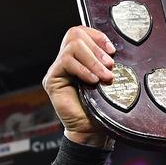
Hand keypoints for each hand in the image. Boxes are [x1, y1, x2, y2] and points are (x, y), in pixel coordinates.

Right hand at [43, 26, 115, 144]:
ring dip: (93, 60)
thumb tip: (112, 50)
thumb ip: (106, 63)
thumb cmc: (101, 108)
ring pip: (72, 46)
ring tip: (104, 76)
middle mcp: (66, 61)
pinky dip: (83, 69)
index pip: (81, 32)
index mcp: (79, 58)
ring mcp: (58, 69)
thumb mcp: (108, 81)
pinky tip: (93, 81)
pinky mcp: (52, 80)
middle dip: (96, 48)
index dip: (97, 36)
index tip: (112, 50)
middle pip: (75, 34)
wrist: (91, 132)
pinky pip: (66, 62)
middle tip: (110, 66)